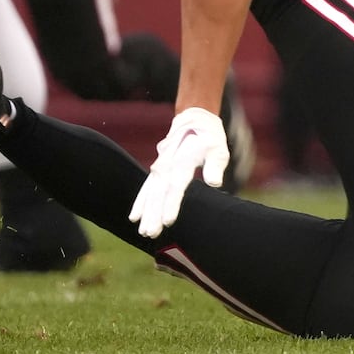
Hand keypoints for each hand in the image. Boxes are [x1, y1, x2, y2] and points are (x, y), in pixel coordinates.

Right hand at [128, 107, 229, 237]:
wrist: (194, 119)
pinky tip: (134, 217)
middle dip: (154, 214)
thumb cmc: (209, 137)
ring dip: (145, 211)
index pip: (176, 186)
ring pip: (150, 192)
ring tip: (142, 231)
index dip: (171, 204)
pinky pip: (146, 188)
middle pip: (159, 193)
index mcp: (183, 161)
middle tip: (150, 233)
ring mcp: (160, 167)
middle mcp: (167, 165)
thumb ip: (215, 165)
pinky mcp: (157, 170)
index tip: (167, 222)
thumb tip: (215, 182)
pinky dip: (140, 201)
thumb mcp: (218, 148)